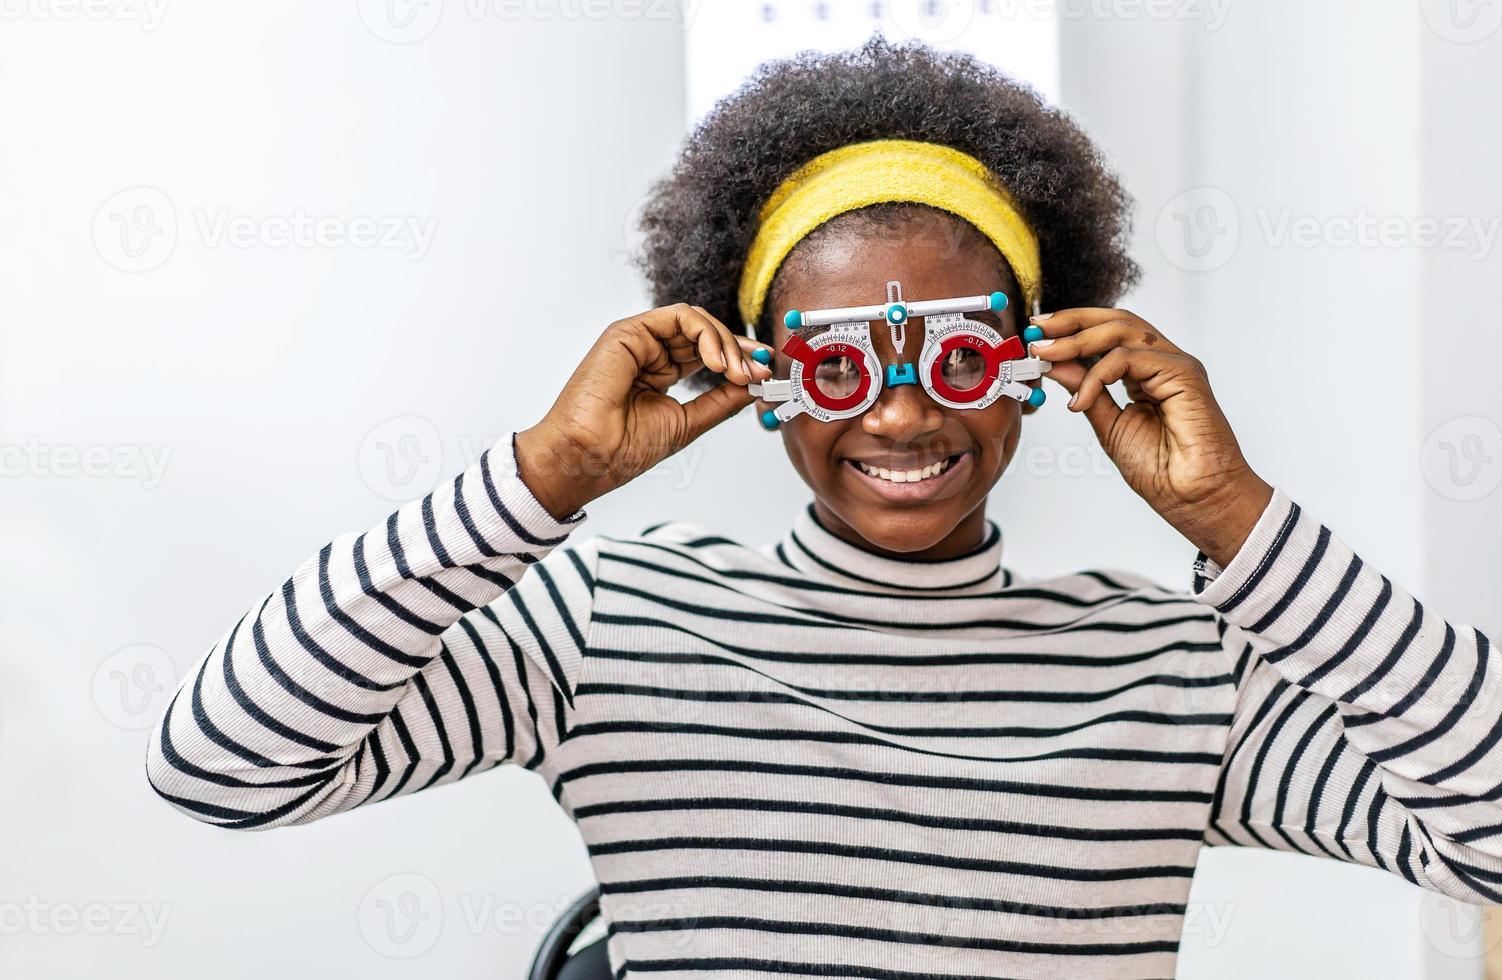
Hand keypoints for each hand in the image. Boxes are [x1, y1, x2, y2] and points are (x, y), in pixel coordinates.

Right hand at [515, 304, 772, 518]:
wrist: (590, 457)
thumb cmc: (623, 449)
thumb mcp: (688, 422)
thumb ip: (720, 400)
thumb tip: (753, 384)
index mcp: (660, 374)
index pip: (708, 354)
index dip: (740, 358)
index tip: (765, 370)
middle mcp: (650, 353)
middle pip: (705, 334)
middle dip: (739, 350)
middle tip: (758, 372)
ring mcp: (639, 340)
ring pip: (696, 321)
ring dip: (726, 342)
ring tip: (738, 371)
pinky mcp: (629, 331)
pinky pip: (679, 316)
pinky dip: (706, 333)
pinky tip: (718, 361)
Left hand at [1028, 308, 1272, 566]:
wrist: (1192, 496)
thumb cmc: (1160, 469)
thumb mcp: (1108, 424)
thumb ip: (1085, 391)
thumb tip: (1055, 364)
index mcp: (1145, 373)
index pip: (1108, 334)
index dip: (1072, 328)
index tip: (1037, 334)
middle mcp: (1162, 362)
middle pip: (1116, 321)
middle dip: (1072, 321)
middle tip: (1036, 331)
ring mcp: (1175, 365)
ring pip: (1123, 330)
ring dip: (1077, 339)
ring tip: (1045, 355)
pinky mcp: (1184, 373)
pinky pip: (1130, 358)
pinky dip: (1097, 375)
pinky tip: (1080, 399)